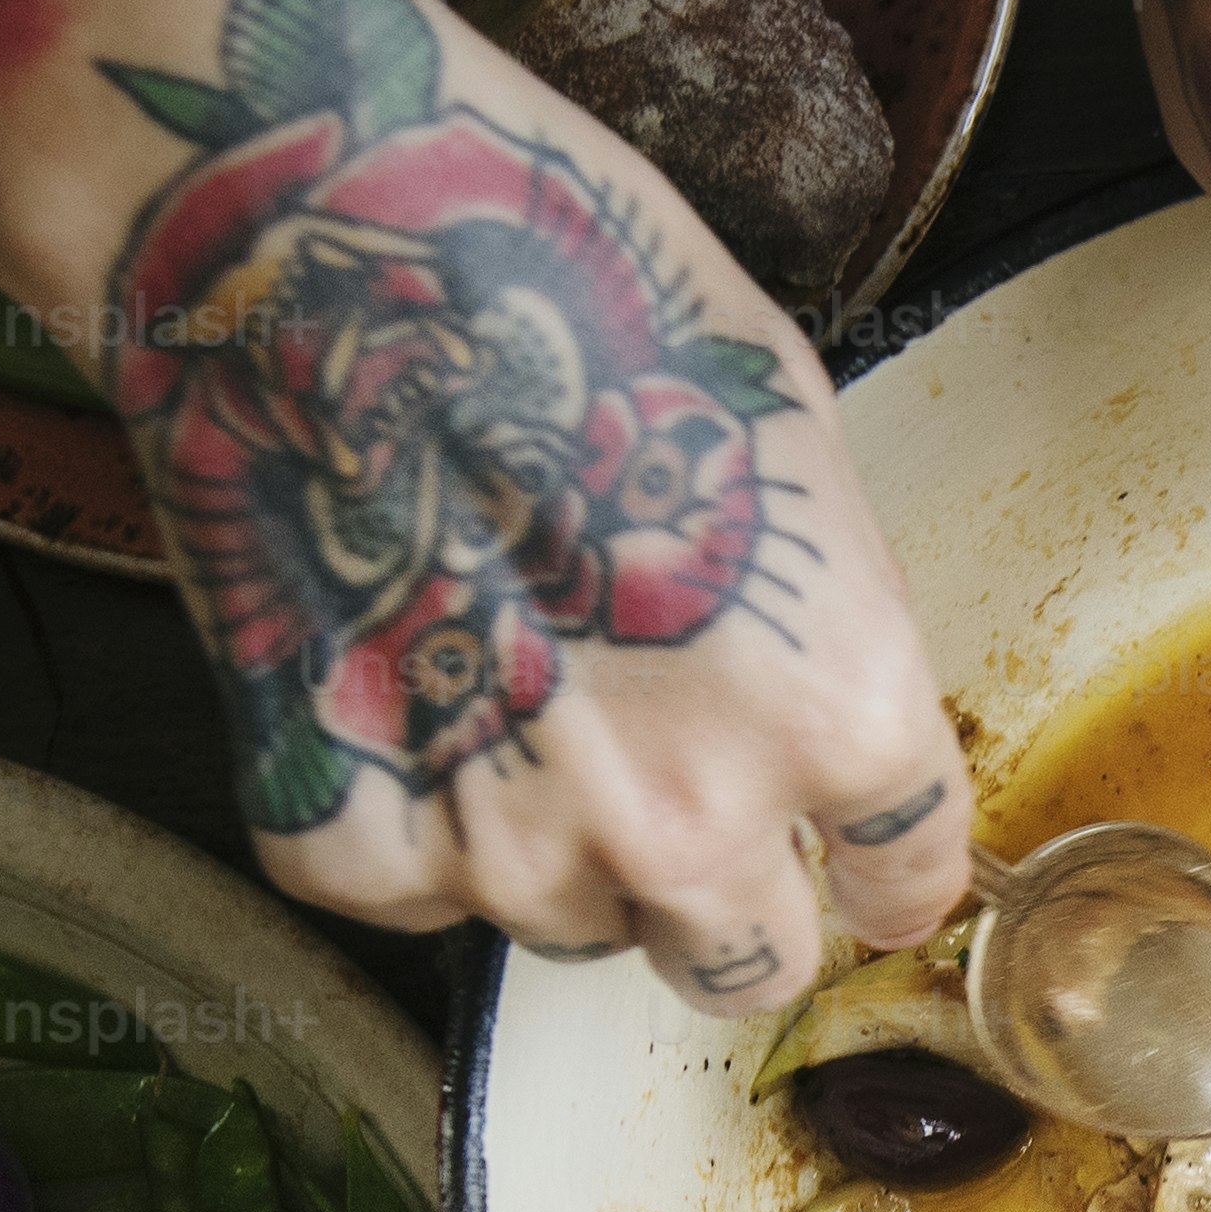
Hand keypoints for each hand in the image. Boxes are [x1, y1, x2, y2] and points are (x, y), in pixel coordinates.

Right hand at [88, 0, 975, 1002]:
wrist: (307, 249)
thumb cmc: (559, 286)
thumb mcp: (780, 434)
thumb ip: (815, 621)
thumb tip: (808, 704)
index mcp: (835, 711)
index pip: (903, 884)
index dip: (869, 870)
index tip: (844, 862)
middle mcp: (689, 814)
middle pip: (742, 962)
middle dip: (721, 895)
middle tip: (660, 781)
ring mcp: (507, 843)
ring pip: (572, 925)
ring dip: (556, 845)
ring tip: (498, 674)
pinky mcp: (342, 834)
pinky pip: (406, 891)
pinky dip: (399, 814)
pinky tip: (387, 671)